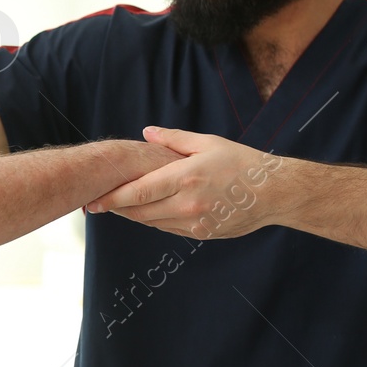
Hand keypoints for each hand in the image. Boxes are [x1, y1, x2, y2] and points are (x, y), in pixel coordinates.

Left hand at [85, 127, 285, 239]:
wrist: (273, 193)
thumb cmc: (241, 162)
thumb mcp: (207, 143)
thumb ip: (173, 139)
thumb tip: (146, 133)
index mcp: (186, 177)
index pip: (138, 192)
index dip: (112, 197)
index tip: (93, 200)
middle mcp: (187, 203)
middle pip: (139, 211)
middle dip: (115, 207)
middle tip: (96, 203)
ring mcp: (194, 222)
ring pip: (151, 222)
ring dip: (132, 215)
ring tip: (116, 205)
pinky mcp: (200, 233)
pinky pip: (167, 228)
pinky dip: (153, 220)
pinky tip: (146, 210)